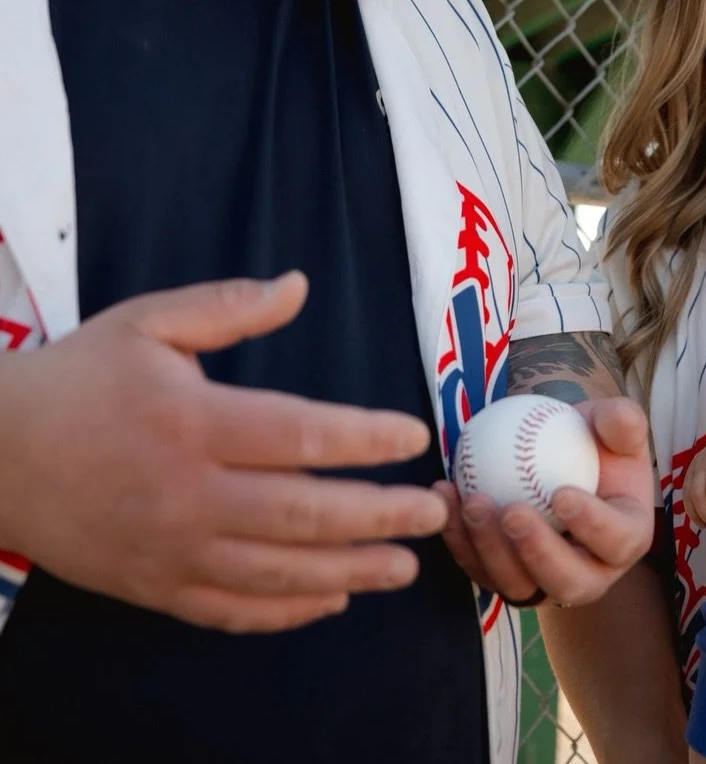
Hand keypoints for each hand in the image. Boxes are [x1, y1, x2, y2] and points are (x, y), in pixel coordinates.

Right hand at [0, 273, 447, 631]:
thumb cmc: (80, 379)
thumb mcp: (148, 322)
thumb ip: (230, 305)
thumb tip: (300, 284)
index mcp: (193, 423)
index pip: (299, 434)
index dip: (362, 439)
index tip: (412, 437)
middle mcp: (188, 495)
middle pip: (302, 513)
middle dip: (378, 515)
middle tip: (435, 513)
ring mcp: (171, 551)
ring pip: (276, 573)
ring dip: (349, 572)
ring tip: (404, 566)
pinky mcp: (153, 587)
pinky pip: (230, 611)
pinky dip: (286, 612)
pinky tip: (331, 600)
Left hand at [439, 397, 651, 606]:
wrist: (558, 460)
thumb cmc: (593, 441)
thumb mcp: (615, 424)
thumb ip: (622, 420)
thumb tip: (619, 420)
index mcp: (627, 538)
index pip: (615, 539)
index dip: (591, 524)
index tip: (561, 493)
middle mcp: (591, 573)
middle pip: (566, 581)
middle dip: (536, 552)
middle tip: (511, 512)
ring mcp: (544, 583)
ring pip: (517, 585)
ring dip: (490, 549)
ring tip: (473, 502)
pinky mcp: (505, 580)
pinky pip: (479, 569)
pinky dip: (459, 538)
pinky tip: (447, 496)